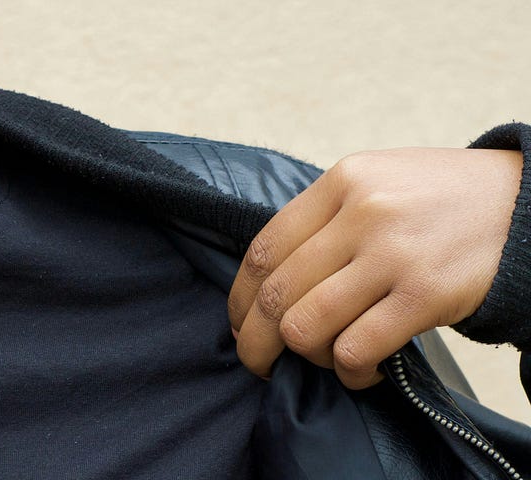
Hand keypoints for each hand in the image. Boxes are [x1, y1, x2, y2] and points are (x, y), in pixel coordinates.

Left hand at [228, 147, 521, 388]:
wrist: (529, 204)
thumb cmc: (444, 200)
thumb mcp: (379, 182)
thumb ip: (325, 218)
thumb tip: (268, 278)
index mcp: (342, 182)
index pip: (263, 251)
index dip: (240, 298)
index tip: (240, 322)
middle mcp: (362, 213)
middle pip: (276, 294)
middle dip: (256, 340)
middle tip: (259, 362)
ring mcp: (394, 254)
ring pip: (306, 326)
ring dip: (306, 358)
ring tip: (324, 360)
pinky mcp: (426, 294)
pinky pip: (357, 348)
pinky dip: (349, 371)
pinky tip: (362, 370)